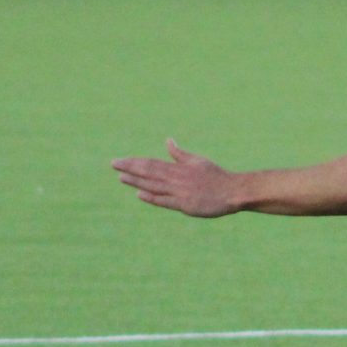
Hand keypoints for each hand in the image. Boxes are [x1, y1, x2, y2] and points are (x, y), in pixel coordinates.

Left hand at [113, 140, 240, 217]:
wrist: (233, 192)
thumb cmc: (217, 176)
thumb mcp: (198, 161)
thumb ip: (180, 154)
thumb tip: (168, 140)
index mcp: (179, 168)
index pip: (152, 163)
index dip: (134, 162)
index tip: (119, 160)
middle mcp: (177, 178)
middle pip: (149, 172)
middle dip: (130, 168)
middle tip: (113, 164)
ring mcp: (180, 192)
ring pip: (154, 185)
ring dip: (136, 181)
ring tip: (121, 177)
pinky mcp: (185, 205)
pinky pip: (165, 201)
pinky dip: (152, 197)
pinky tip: (139, 194)